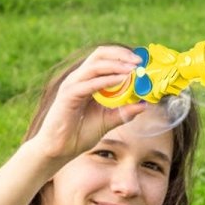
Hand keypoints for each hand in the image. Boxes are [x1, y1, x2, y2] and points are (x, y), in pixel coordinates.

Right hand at [31, 45, 147, 164]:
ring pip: (95, 65)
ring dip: (117, 65)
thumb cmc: (80, 133)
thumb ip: (125, 111)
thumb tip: (144, 104)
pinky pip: (90, 83)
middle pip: (100, 54)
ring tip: (134, 69)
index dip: (124, 55)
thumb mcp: (109, 120)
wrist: (60, 149)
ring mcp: (72, 85)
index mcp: (88, 80)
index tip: (143, 61)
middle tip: (140, 61)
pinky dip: (108, 80)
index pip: (105, 58)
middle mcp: (79, 78)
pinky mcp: (68, 95)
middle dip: (122, 54)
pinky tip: (122, 80)